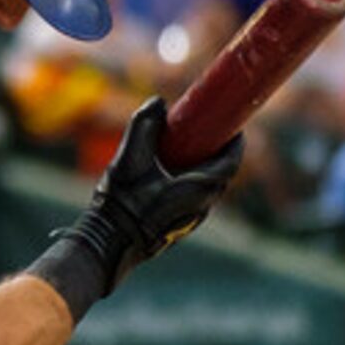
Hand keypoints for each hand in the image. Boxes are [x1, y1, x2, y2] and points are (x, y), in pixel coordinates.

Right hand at [93, 98, 244, 261]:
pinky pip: (194, 201)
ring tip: (186, 155)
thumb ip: (144, 124)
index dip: (234, 140)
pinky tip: (168, 181)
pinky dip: (190, 186)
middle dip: (217, 152)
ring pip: (208, 189)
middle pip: (222, 174)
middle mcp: (204, 204)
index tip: (232, 125)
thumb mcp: (130, 156)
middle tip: (206, 134)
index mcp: (202, 185)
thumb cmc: (123, 202)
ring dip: (203, 171)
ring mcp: (193, 219)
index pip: (232, 159)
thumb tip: (157, 101)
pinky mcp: (179, 229)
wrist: (109, 243)